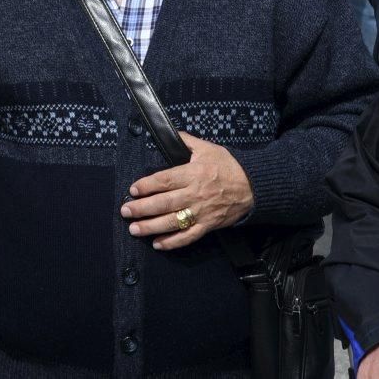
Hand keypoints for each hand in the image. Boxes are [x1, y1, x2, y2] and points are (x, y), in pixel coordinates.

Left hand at [121, 133, 253, 249]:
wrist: (253, 186)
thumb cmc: (229, 165)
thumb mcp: (207, 148)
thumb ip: (186, 141)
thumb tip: (170, 133)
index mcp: (193, 173)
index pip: (164, 180)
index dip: (147, 186)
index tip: (133, 190)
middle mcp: (194, 194)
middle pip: (164, 203)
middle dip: (142, 208)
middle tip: (125, 211)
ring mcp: (201, 212)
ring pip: (172, 222)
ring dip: (151, 227)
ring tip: (134, 229)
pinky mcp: (208, 226)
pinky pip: (188, 237)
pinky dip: (172, 242)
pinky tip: (158, 244)